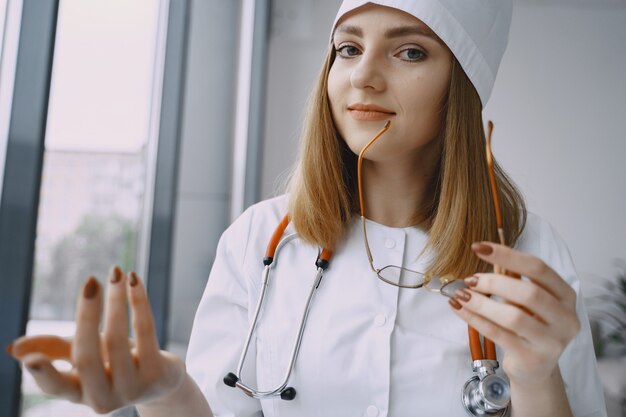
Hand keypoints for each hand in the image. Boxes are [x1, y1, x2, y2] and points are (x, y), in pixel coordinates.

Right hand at [7, 267, 185, 413]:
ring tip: (116, 273)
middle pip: (87, 357)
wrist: (162, 382)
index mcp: (79, 393)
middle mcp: (103, 397)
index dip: (43, 374)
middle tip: (90, 282)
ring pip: (118, 340)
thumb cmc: (115, 363)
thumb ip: (52, 349)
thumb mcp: (85, 356)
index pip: (56, 387)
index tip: (31, 360)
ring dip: (116, 301)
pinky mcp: (157, 375)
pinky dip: (139, 303)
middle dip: (87, 316)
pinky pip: (146, 332)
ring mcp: (132, 389)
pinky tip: (134, 281)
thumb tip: (14, 348)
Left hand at [449, 242, 580, 385]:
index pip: (538, 268)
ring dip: (481, 302)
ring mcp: (551, 341)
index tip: (479, 247)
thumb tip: (483, 253)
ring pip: (513, 316)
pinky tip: (458, 308)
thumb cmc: (528, 325)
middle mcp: (565, 318)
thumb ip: (513, 279)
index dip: (507, 255)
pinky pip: (498, 334)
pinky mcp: (532, 358)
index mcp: (566, 295)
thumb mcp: (527, 301)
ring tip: (461, 294)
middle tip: (470, 279)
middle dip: (494, 282)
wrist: (535, 368)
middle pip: (528, 292)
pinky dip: (474, 318)